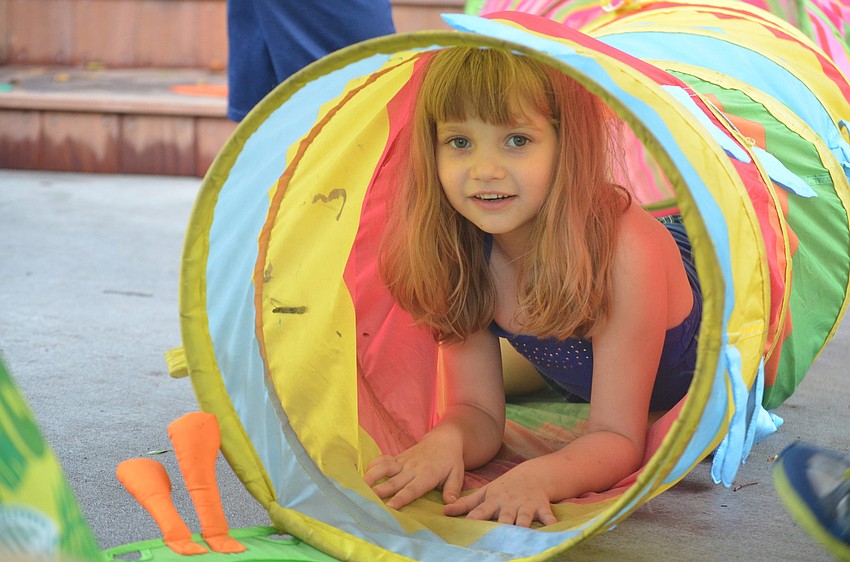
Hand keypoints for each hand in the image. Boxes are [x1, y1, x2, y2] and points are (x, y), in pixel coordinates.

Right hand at [364, 432, 465, 509]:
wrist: (444, 439)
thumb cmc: (450, 461)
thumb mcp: (457, 475)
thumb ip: (452, 490)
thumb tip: (450, 504)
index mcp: (427, 474)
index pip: (412, 488)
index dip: (401, 497)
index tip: (391, 506)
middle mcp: (413, 468)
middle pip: (395, 480)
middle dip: (382, 489)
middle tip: (370, 498)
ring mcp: (404, 461)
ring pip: (385, 467)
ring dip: (373, 475)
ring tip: (361, 485)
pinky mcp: (398, 457)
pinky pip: (384, 459)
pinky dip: (373, 464)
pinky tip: (363, 473)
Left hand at [443, 465, 557, 526]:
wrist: (532, 475)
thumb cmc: (504, 489)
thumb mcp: (485, 493)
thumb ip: (466, 504)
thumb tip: (445, 511)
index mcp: (493, 501)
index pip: (481, 512)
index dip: (474, 519)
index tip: (467, 528)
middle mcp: (509, 505)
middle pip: (504, 517)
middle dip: (501, 525)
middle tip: (497, 536)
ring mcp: (525, 506)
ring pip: (523, 517)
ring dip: (522, 524)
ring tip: (520, 532)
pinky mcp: (541, 507)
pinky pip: (547, 516)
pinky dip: (550, 522)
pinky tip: (552, 528)